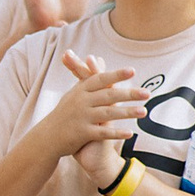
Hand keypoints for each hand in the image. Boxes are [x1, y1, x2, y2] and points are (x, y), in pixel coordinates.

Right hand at [44, 50, 145, 186]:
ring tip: (144, 111)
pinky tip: (130, 133)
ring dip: (127, 112)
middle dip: (128, 94)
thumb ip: (88, 77)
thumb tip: (98, 58)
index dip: (116, 75)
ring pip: (108, 113)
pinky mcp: (82, 133)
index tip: (132, 71)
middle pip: (108, 96)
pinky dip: (116, 133)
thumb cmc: (65, 113)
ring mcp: (82, 117)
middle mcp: (81, 102)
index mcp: (80, 91)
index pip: (100, 80)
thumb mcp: (74, 93)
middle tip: (147, 93)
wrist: (47, 137)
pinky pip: (102, 133)